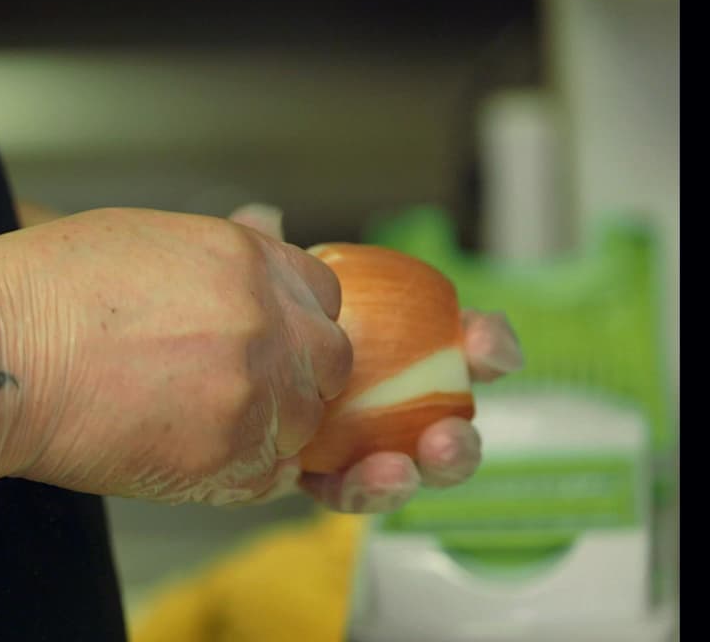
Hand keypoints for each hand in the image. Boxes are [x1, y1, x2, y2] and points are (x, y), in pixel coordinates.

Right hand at [0, 207, 353, 505]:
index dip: (297, 319)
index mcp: (246, 260)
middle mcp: (265, 322)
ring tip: (201, 420)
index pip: (323, 294)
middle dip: (298, 374)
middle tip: (240, 384)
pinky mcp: (226, 458)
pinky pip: (269, 475)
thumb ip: (224, 248)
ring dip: (269, 426)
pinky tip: (192, 451)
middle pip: (330, 361)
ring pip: (303, 424)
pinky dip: (241, 470)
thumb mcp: (145, 234)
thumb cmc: (46, 289)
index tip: (270, 335)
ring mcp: (252, 393)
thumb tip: (270, 223)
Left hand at [227, 204, 523, 513]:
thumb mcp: (265, 281)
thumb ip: (268, 254)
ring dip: (421, 474)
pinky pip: (354, 491)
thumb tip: (263, 218)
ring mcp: (371, 447)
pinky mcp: (332, 479)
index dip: (489, 344)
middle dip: (462, 436)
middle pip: (451, 423)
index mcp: (407, 344)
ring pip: (414, 468)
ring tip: (405, 468)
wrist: (219, 364)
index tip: (491, 347)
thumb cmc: (263, 318)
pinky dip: (364, 487)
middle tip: (449, 435)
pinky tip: (365, 478)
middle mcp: (400, 401)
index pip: (463, 343)